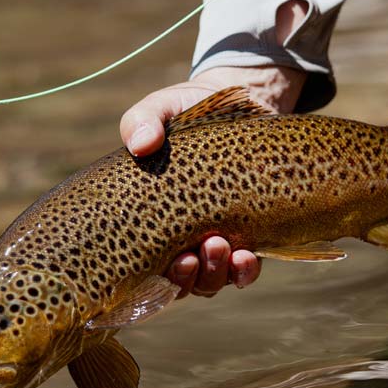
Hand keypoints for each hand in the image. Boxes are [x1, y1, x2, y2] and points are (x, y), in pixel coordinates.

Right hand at [120, 66, 303, 297]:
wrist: (242, 105)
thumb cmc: (187, 110)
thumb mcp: (160, 108)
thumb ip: (143, 121)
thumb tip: (140, 144)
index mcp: (148, 217)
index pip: (141, 263)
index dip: (149, 276)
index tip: (163, 259)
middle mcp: (178, 237)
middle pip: (177, 282)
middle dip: (185, 278)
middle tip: (190, 258)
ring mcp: (213, 241)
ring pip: (210, 280)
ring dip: (214, 273)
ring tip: (220, 247)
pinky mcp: (247, 238)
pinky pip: (242, 271)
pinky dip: (243, 272)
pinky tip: (247, 257)